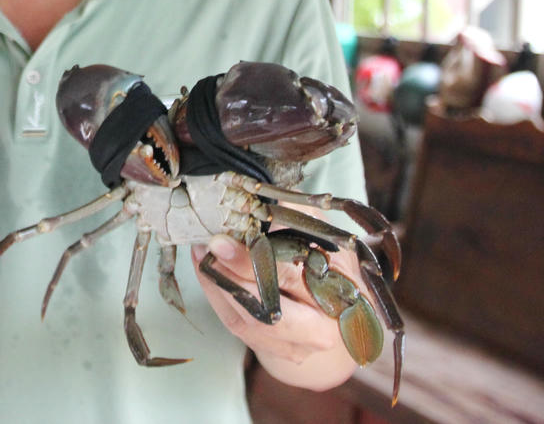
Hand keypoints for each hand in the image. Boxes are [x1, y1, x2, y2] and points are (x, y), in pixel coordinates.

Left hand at [190, 231, 360, 389]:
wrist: (333, 319)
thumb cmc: (329, 269)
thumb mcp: (325, 241)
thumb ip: (303, 218)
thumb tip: (272, 193)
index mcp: (340, 294)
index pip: (294, 275)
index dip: (258, 257)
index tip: (229, 237)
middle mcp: (321, 328)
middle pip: (268, 305)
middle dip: (234, 273)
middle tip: (211, 245)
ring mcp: (296, 346)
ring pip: (246, 318)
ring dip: (218, 281)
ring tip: (203, 250)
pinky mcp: (272, 351)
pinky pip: (236, 323)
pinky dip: (216, 293)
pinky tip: (205, 267)